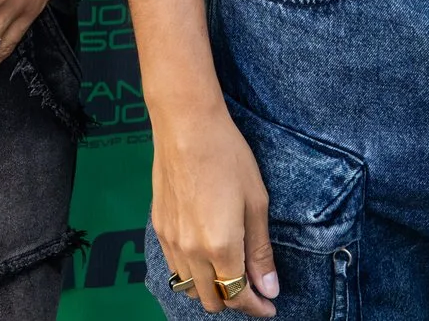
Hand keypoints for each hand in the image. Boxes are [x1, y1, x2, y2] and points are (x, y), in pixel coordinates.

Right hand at [151, 105, 280, 314]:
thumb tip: (269, 289)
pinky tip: (205, 255)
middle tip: (252, 288)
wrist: (186, 125)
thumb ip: (260, 251)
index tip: (269, 307)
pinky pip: (174, 266)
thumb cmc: (228, 156)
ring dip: (210, 289)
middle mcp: (191, 252)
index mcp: (220, 247)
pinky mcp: (159, 227)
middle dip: (234, 301)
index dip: (256, 307)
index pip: (238, 296)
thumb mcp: (256, 203)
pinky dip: (191, 273)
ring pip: (189, 288)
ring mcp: (171, 241)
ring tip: (228, 271)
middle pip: (210, 301)